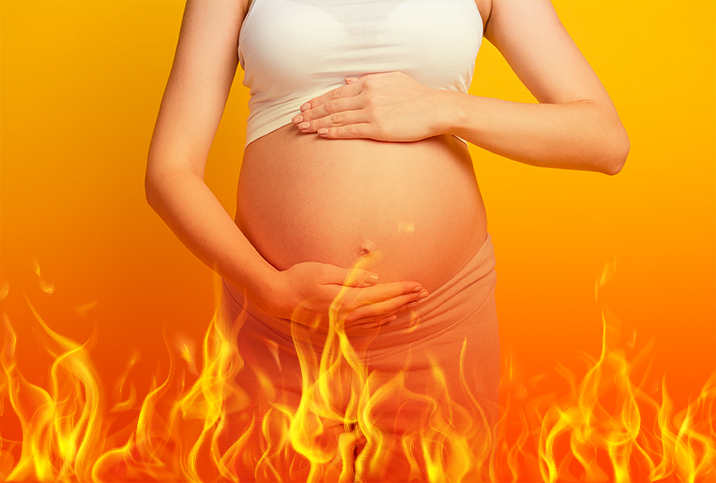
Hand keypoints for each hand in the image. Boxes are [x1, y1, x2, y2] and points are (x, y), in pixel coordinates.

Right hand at [254, 261, 427, 327]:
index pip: (382, 294)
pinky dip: (381, 321)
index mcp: (346, 300)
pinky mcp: (336, 326)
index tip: (419, 285)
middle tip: (425, 293)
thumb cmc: (298, 278)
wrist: (276, 298)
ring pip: (377, 318)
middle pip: (384, 308)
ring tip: (413, 304)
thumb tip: (375, 279)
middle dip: (406, 300)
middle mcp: (347, 315)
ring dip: (397, 310)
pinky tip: (389, 317)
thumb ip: (350, 277)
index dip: (402, 290)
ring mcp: (342, 323)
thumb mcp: (323, 270)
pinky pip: (365, 325)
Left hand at [291, 72, 449, 141]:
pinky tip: (321, 133)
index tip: (304, 107)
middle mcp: (367, 95)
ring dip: (317, 123)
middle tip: (295, 120)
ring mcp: (371, 112)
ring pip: (337, 117)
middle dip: (311, 112)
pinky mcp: (378, 128)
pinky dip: (333, 131)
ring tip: (302, 128)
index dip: (317, 101)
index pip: (336, 92)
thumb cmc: (416, 96)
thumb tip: (346, 80)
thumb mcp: (391, 79)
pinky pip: (350, 130)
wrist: (436, 109)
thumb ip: (367, 79)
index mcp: (369, 82)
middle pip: (332, 105)